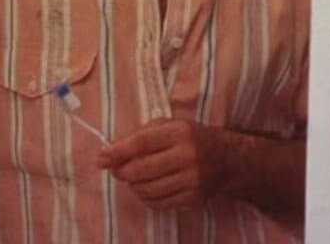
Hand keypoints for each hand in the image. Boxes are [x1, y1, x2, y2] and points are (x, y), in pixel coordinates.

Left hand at [98, 118, 227, 210]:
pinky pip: (159, 203)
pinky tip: (148, 188)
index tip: (102, 158)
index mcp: (180, 133)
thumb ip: (141, 135)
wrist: (227, 160)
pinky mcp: (193, 199)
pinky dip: (146, 198)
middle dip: (122, 172)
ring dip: (134, 186)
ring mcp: (192, 180)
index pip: (142, 143)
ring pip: (148, 190)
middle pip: (142, 170)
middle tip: (116, 170)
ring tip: (135, 179)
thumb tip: (111, 152)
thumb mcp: (170, 126)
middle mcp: (188, 156)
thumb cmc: (191, 138)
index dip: (119, 152)